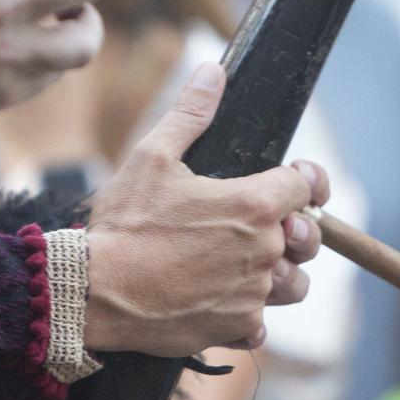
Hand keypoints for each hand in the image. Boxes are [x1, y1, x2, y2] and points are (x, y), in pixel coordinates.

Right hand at [84, 63, 327, 355]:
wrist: (92, 292)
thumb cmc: (124, 223)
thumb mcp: (151, 157)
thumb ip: (190, 114)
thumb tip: (212, 71)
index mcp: (254, 205)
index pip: (305, 186)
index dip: (302, 178)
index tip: (292, 178)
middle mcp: (263, 252)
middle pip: (307, 238)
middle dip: (292, 228)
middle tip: (260, 225)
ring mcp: (252, 294)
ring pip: (291, 285)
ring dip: (277, 274)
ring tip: (244, 265)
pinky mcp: (234, 328)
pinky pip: (259, 324)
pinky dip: (246, 315)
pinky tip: (220, 301)